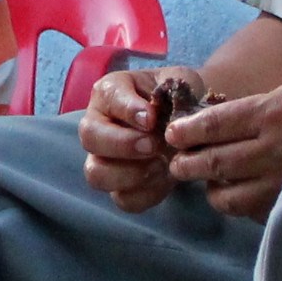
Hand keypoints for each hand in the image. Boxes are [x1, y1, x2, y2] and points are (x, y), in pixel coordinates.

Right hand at [78, 66, 206, 213]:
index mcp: (109, 93)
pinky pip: (122, 199)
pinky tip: (165, 179)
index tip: (152, 119)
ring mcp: (103, 159)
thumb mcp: (177, 82)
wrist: (191, 119)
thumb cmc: (177, 96)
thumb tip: (149, 118)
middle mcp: (97, 125)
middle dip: (123, 145)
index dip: (128, 110)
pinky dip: (146, 194)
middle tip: (154, 146)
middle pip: (90, 139)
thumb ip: (166, 91)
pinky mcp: (119, 186)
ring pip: (96, 174)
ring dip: (130, 174)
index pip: (107, 99)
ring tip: (161, 165)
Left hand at [166, 76, 281, 220]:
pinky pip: (254, 211)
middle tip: (177, 164)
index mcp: (275, 110)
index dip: (186, 131)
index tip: (173, 134)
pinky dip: (241, 205)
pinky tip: (243, 194)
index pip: (214, 124)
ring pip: (228, 196)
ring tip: (209, 182)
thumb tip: (214, 125)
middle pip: (213, 162)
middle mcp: (277, 146)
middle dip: (187, 164)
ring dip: (212, 190)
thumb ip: (257, 111)